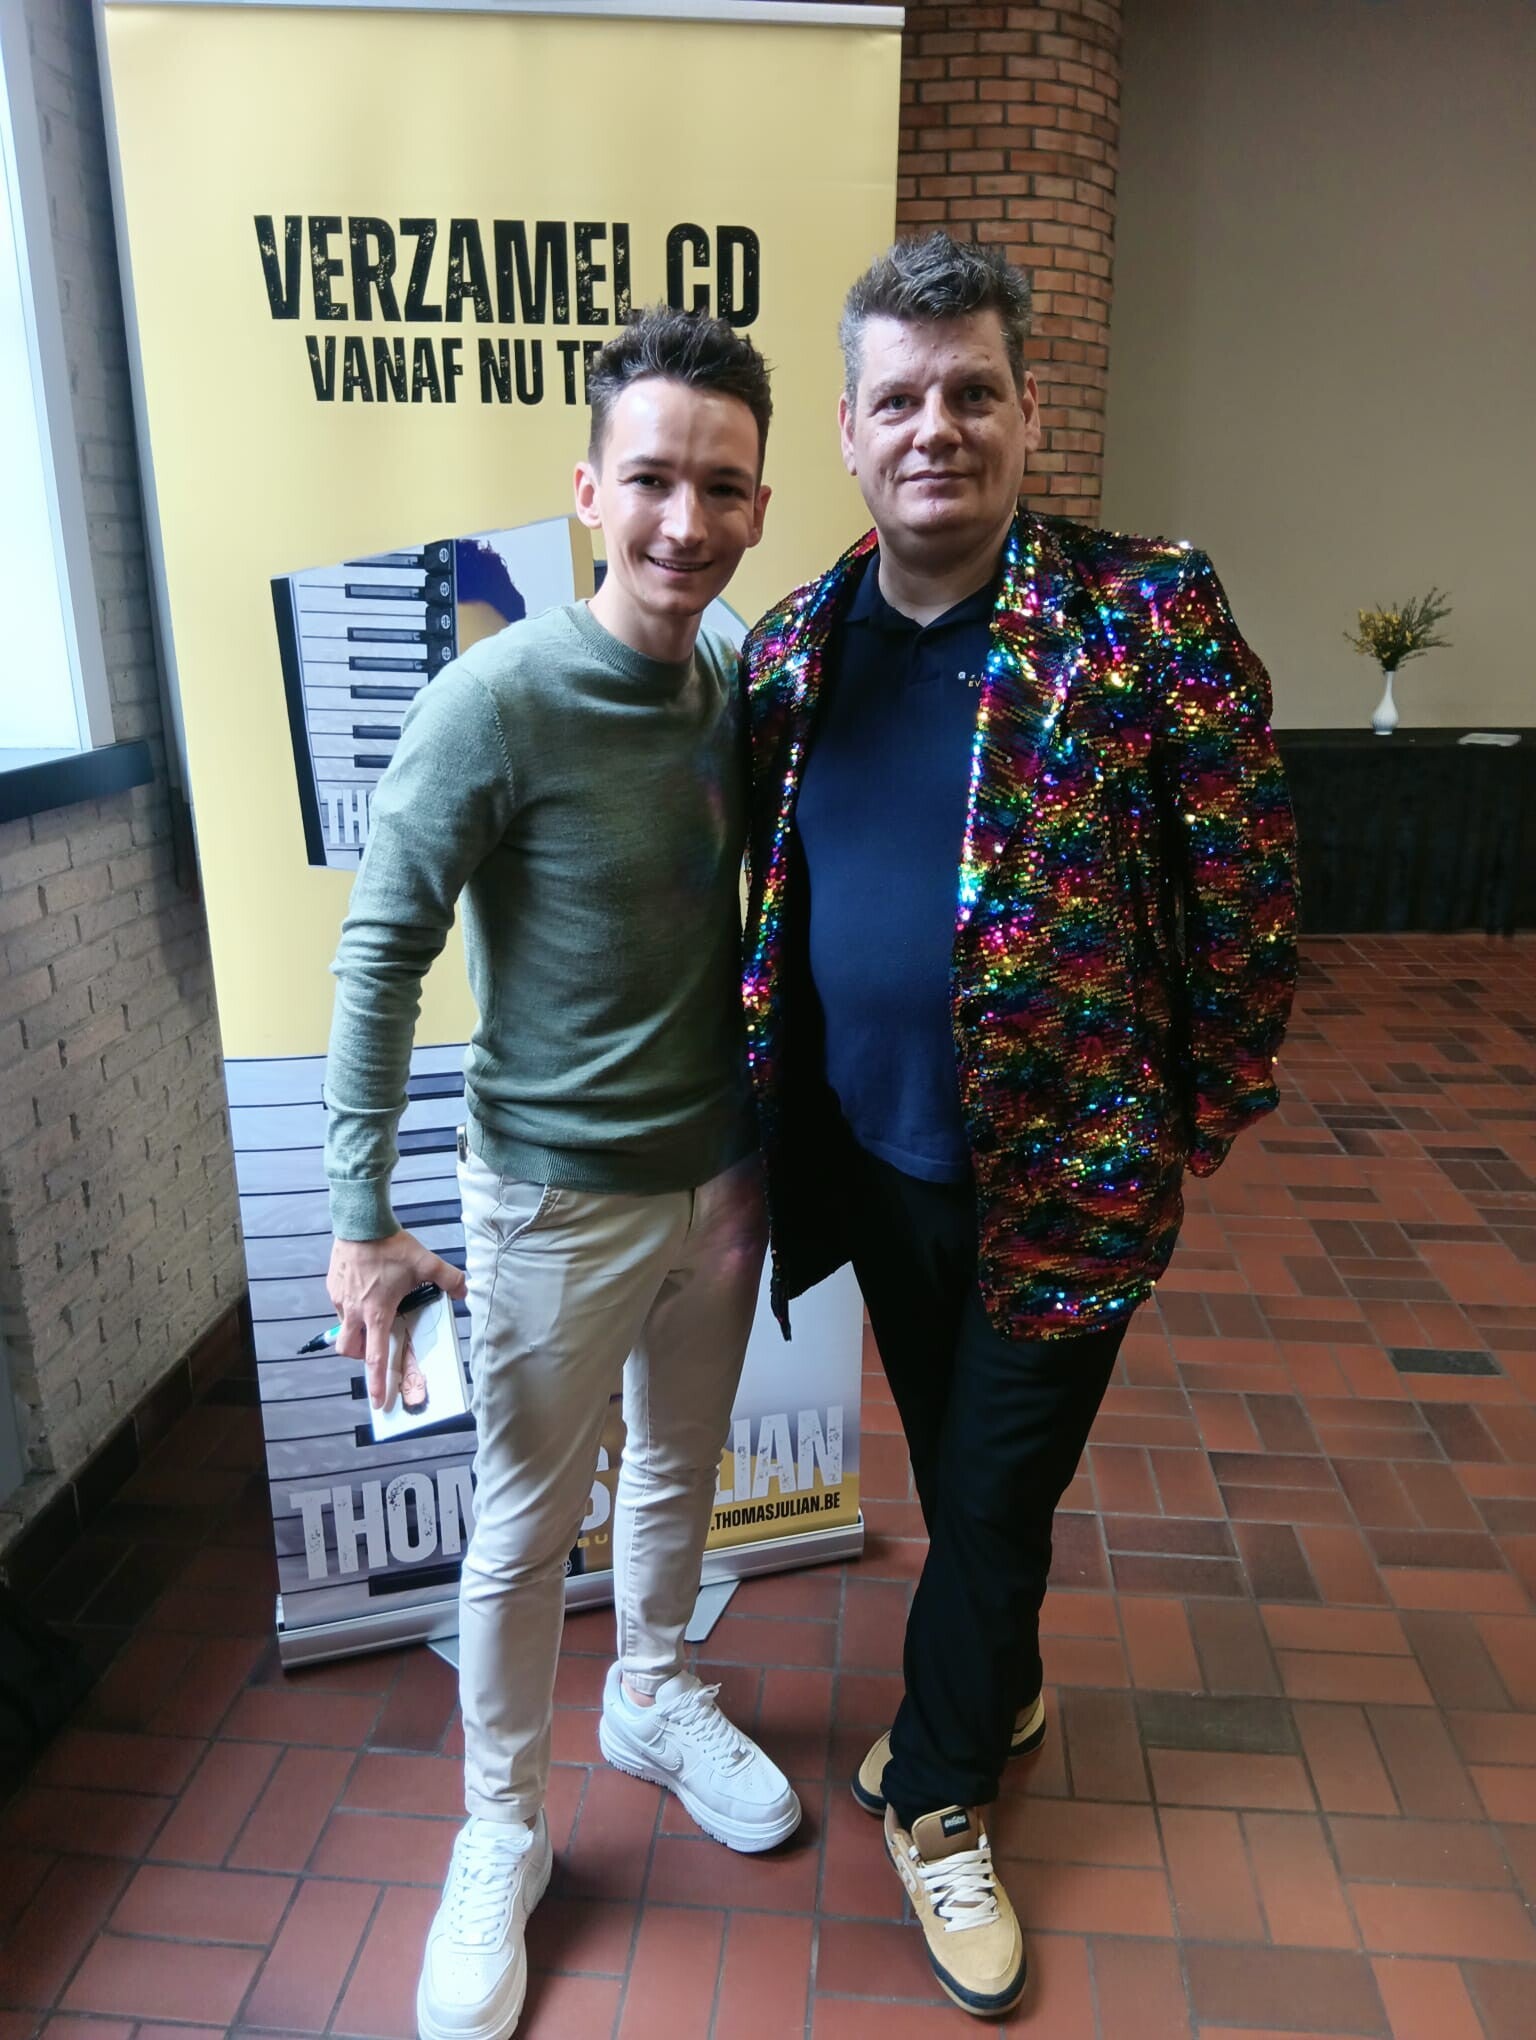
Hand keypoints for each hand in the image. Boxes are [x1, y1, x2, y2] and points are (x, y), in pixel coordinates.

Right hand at [327, 1232, 467, 1410]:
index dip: (377, 1382)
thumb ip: (449, 1278)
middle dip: (361, 1355)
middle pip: (350, 1349)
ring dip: (356, 1329)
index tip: (378, 1401)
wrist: (360, 1222)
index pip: (375, 1357)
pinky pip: (339, 1306)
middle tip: (374, 1346)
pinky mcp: (331, 1286)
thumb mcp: (425, 1262)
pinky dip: (350, 1307)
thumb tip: (467, 1290)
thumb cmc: (391, 1246)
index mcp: (377, 1313)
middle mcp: (354, 1311)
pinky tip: (364, 1289)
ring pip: (343, 1326)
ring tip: (373, 1311)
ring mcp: (339, 1299)